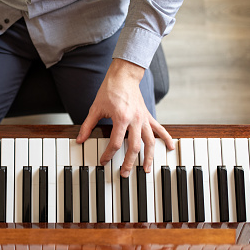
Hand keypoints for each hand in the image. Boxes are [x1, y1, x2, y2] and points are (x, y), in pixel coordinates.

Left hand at [76, 58, 173, 177]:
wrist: (124, 76)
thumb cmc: (109, 90)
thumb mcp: (95, 108)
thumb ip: (87, 126)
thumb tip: (80, 140)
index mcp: (121, 118)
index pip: (115, 142)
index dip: (108, 154)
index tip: (103, 161)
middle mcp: (135, 120)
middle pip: (134, 146)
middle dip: (129, 162)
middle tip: (125, 174)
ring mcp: (143, 118)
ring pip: (149, 142)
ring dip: (148, 157)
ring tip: (147, 169)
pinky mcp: (148, 116)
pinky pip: (159, 129)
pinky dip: (166, 138)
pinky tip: (170, 148)